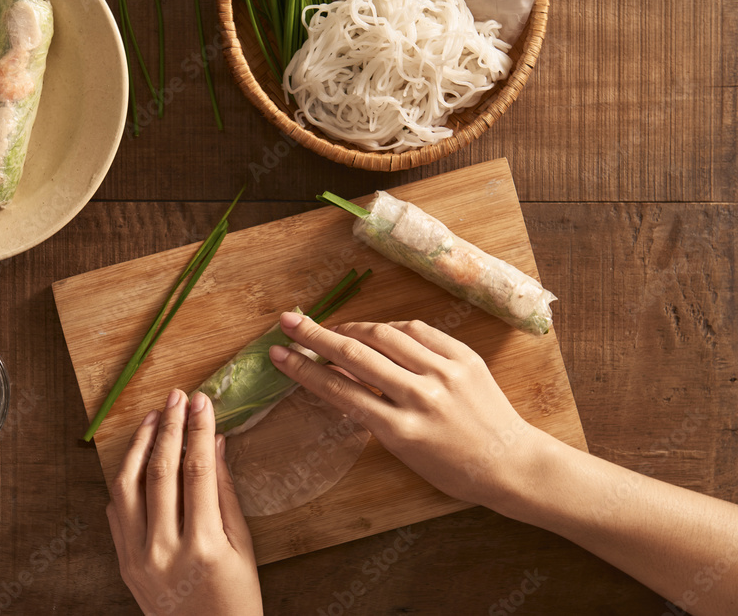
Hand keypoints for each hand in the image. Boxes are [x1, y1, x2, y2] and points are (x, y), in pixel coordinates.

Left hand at [106, 390, 262, 615]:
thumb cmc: (235, 598)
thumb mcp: (242, 547)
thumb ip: (226, 493)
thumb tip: (216, 444)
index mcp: (202, 546)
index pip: (198, 471)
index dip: (198, 431)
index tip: (202, 402)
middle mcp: (164, 550)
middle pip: (161, 472)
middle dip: (169, 427)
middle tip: (177, 398)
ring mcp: (137, 558)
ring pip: (128, 486)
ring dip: (140, 446)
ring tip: (153, 417)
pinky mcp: (123, 563)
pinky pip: (117, 511)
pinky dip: (126, 479)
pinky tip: (138, 458)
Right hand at [268, 313, 551, 510]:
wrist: (511, 463)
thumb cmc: (452, 468)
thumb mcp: (403, 450)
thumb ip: (372, 412)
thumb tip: (340, 375)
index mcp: (400, 430)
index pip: (340, 390)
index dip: (304, 369)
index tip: (280, 353)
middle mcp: (420, 397)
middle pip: (355, 355)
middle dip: (316, 336)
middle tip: (289, 322)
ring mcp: (444, 373)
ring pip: (385, 335)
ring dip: (351, 327)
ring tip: (332, 327)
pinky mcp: (464, 357)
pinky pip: (418, 331)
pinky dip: (392, 328)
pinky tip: (376, 331)